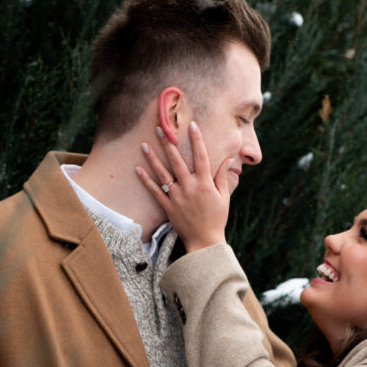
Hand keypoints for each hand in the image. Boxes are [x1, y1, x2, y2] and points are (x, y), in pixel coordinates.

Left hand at [135, 121, 231, 251]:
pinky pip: (155, 191)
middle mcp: (190, 188)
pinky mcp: (168, 207)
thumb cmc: (217, 219)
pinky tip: (137, 169)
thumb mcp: (224, 197)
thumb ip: (222, 177)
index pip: (201, 157)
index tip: (192, 125)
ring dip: (153, 158)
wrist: (204, 242)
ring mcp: (177, 197)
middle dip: (168, 143)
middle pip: (177, 161)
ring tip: (144, 144)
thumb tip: (228, 159)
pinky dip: (146, 180)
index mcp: (205, 184)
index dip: (197, 140)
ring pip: (163, 174)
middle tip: (160, 128)